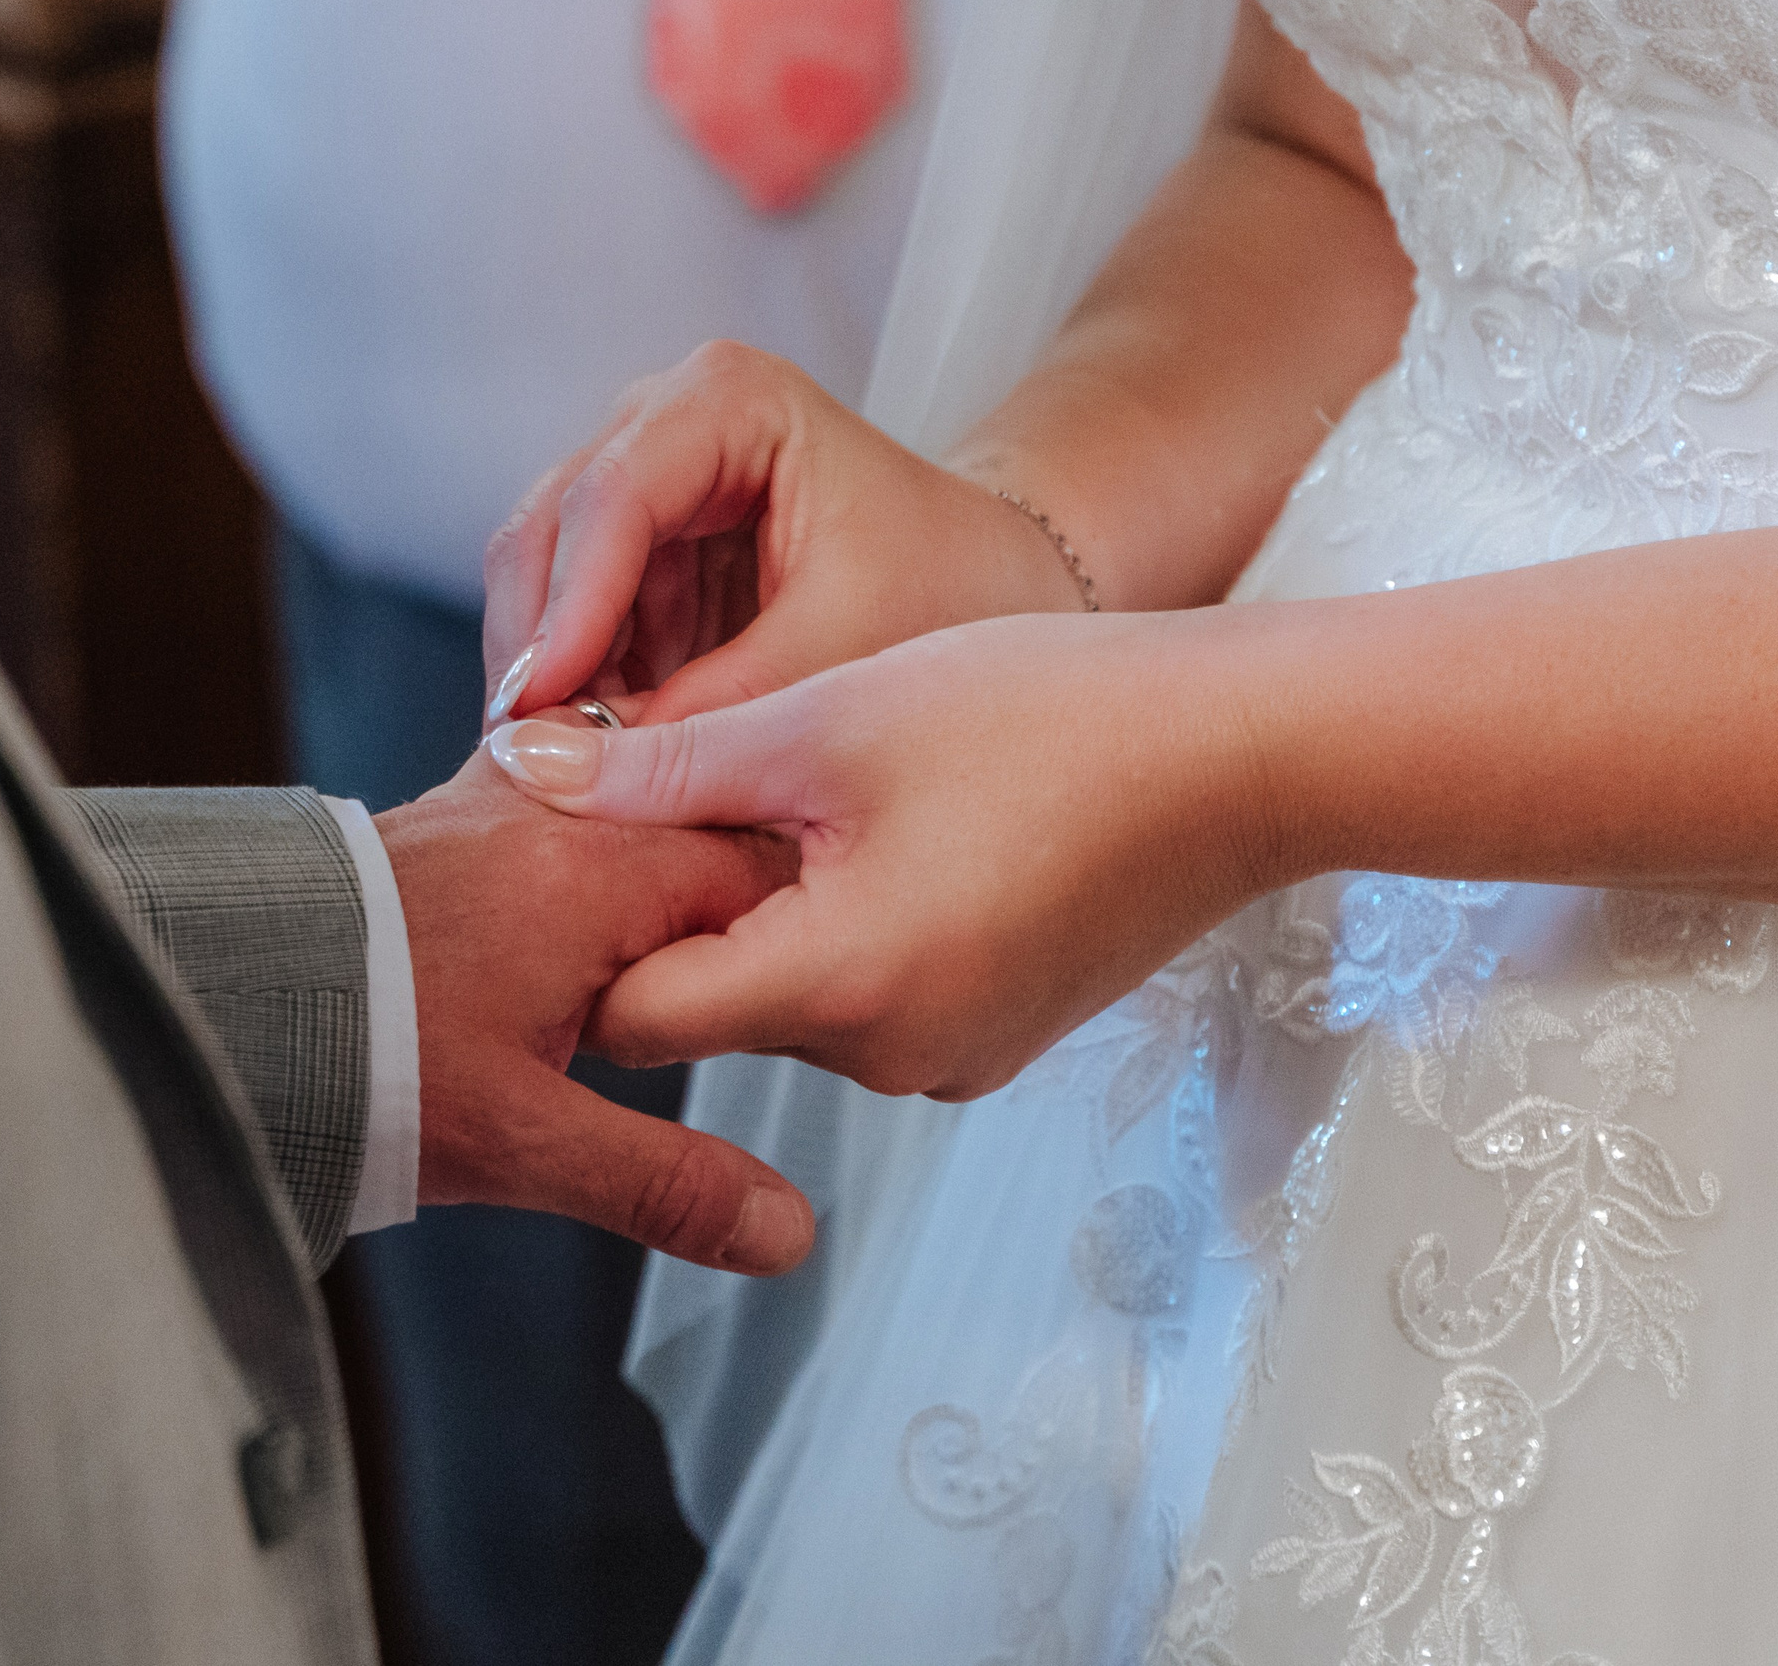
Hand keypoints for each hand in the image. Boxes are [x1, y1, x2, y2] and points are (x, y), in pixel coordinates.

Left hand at [374, 716, 812, 1273]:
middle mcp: (559, 811)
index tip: (786, 1005)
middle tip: (728, 997)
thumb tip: (784, 1231)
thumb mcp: (526, 1142)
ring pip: (642, 818)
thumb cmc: (356, 1058)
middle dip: (733, 915)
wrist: (212, 998)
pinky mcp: (460, 807)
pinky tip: (584, 926)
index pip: (762, 877)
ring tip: (656, 974)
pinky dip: (600, 858)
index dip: (788, 945)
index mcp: (600, 874)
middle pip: (706, 837)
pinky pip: (577, 808)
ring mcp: (505, 795)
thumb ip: (664, 1183)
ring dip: (663, 887)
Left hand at [480, 614, 1282, 1099]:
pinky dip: (856, 934)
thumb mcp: (833, 719)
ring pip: (793, 1004)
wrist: (1246, 756)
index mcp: (841, 984)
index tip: (607, 839)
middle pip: (714, 1013)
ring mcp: (953, 1062)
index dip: (599, 930)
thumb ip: (668, 768)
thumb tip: (531, 775)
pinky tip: (907, 835)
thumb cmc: (1056, 716)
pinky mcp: (995, 1039)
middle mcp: (893, 1058)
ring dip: (778, 916)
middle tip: (719, 785)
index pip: (638, 1018)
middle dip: (691, 914)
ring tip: (829, 796)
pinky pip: (875, 1004)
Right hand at [481, 342, 1088, 729]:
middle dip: (535, 645)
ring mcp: (643, 477)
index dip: (569, 608)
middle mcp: (665, 417)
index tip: (537, 708)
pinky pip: (574, 618)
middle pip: (551, 528)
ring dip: (545, 674)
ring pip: (543, 576)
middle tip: (522, 756)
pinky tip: (589, 757)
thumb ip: (726, 704)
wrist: (994, 586)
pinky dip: (576, 686)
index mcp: (730, 397)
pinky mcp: (641, 548)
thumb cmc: (948, 590)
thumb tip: (600, 765)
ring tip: (558, 772)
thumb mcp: (848, 651)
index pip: (615, 497)